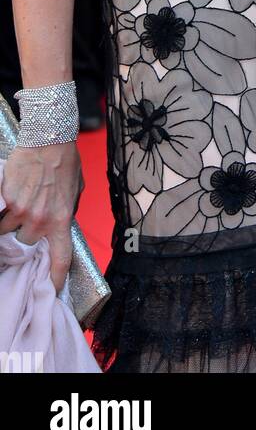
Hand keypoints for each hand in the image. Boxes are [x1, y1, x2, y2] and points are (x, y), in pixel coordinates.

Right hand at [0, 142, 82, 293]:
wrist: (49, 139)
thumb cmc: (65, 162)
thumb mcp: (75, 190)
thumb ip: (67, 210)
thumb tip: (61, 224)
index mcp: (61, 219)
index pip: (60, 258)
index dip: (55, 279)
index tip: (52, 290)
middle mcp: (40, 219)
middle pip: (26, 244)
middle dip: (26, 237)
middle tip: (28, 225)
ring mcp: (21, 210)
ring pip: (7, 231)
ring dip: (10, 225)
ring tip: (18, 209)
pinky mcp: (6, 198)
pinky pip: (0, 213)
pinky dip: (2, 210)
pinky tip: (10, 198)